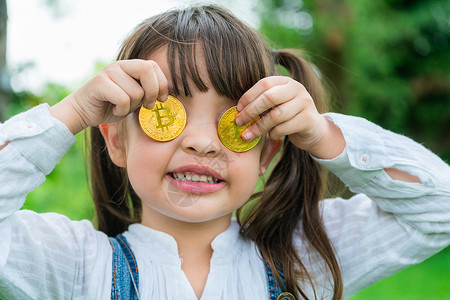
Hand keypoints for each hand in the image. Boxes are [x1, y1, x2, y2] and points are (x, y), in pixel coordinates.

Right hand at [50, 59, 167, 133]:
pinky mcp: (99, 83)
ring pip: (136, 92)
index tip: (161, 99)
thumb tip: (165, 94)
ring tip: (121, 107)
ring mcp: (109, 72)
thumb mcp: (134, 99)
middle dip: (152, 92)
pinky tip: (114, 109)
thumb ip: (146, 92)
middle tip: (147, 105)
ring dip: (132, 106)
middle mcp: (120, 65)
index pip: (153, 66)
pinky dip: (121, 110)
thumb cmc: (111, 106)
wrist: (82, 112)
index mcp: (130, 66)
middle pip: (147, 70)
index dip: (162, 84)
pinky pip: (123, 99)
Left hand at [236, 76, 344, 158]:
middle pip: (269, 98)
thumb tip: (237, 111)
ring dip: (259, 127)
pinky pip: (284, 128)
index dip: (248, 96)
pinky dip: (273, 133)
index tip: (238, 109)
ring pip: (276, 115)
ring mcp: (305, 103)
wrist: (313, 129)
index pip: (264, 83)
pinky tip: (271, 135)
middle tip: (238, 122)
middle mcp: (297, 88)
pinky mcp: (308, 119)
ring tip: (248, 135)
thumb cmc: (288, 116)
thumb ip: (261, 103)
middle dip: (251, 111)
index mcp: (286, 81)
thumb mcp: (276, 105)